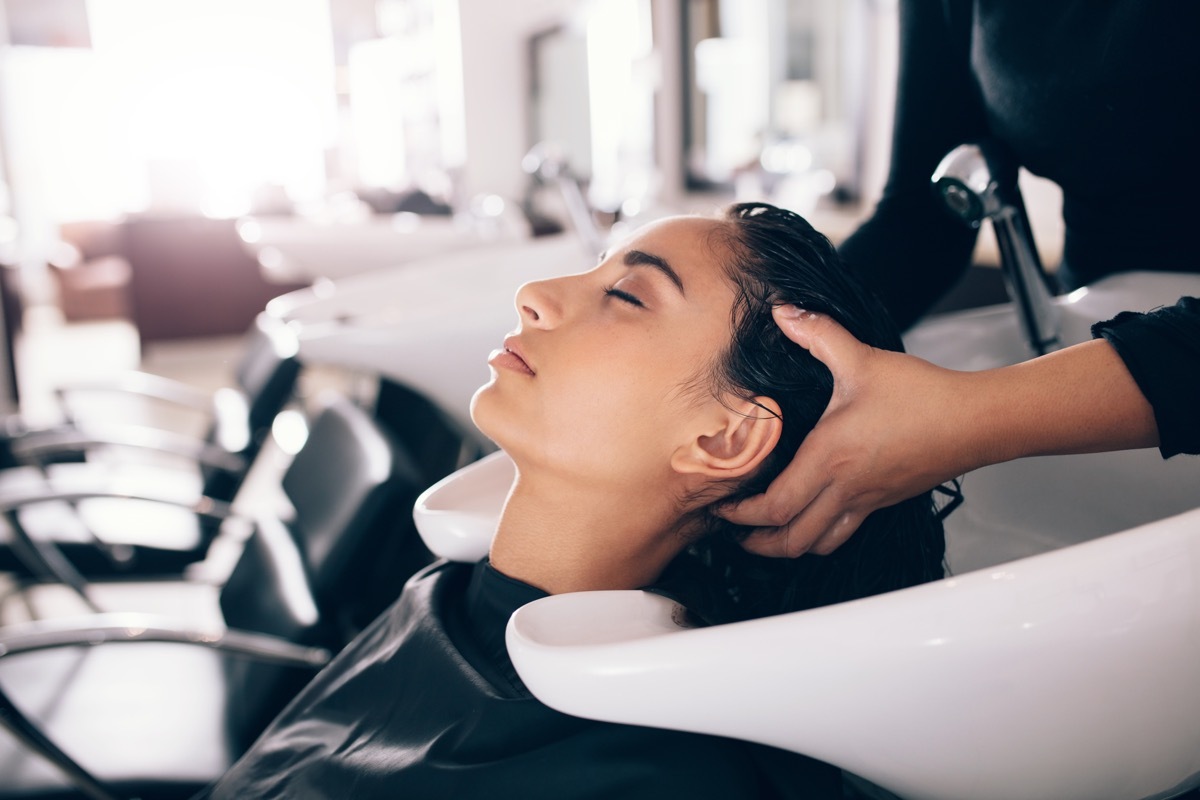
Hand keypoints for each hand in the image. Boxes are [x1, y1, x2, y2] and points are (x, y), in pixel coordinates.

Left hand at [717, 306, 975, 556]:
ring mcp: (865, 500)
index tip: (720, 506)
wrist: (975, 421)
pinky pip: (842, 535)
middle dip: (755, 541)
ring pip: (816, 544)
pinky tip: (807, 522)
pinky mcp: (882, 502)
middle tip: (731, 531)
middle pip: (790, 539)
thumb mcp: (862, 359)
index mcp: (830, 457)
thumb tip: (783, 312)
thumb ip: (818, 334)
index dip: (741, 514)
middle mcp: (844, 488)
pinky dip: (816, 539)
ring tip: (762, 535)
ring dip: (784, 546)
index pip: (774, 506)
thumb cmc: (922, 395)